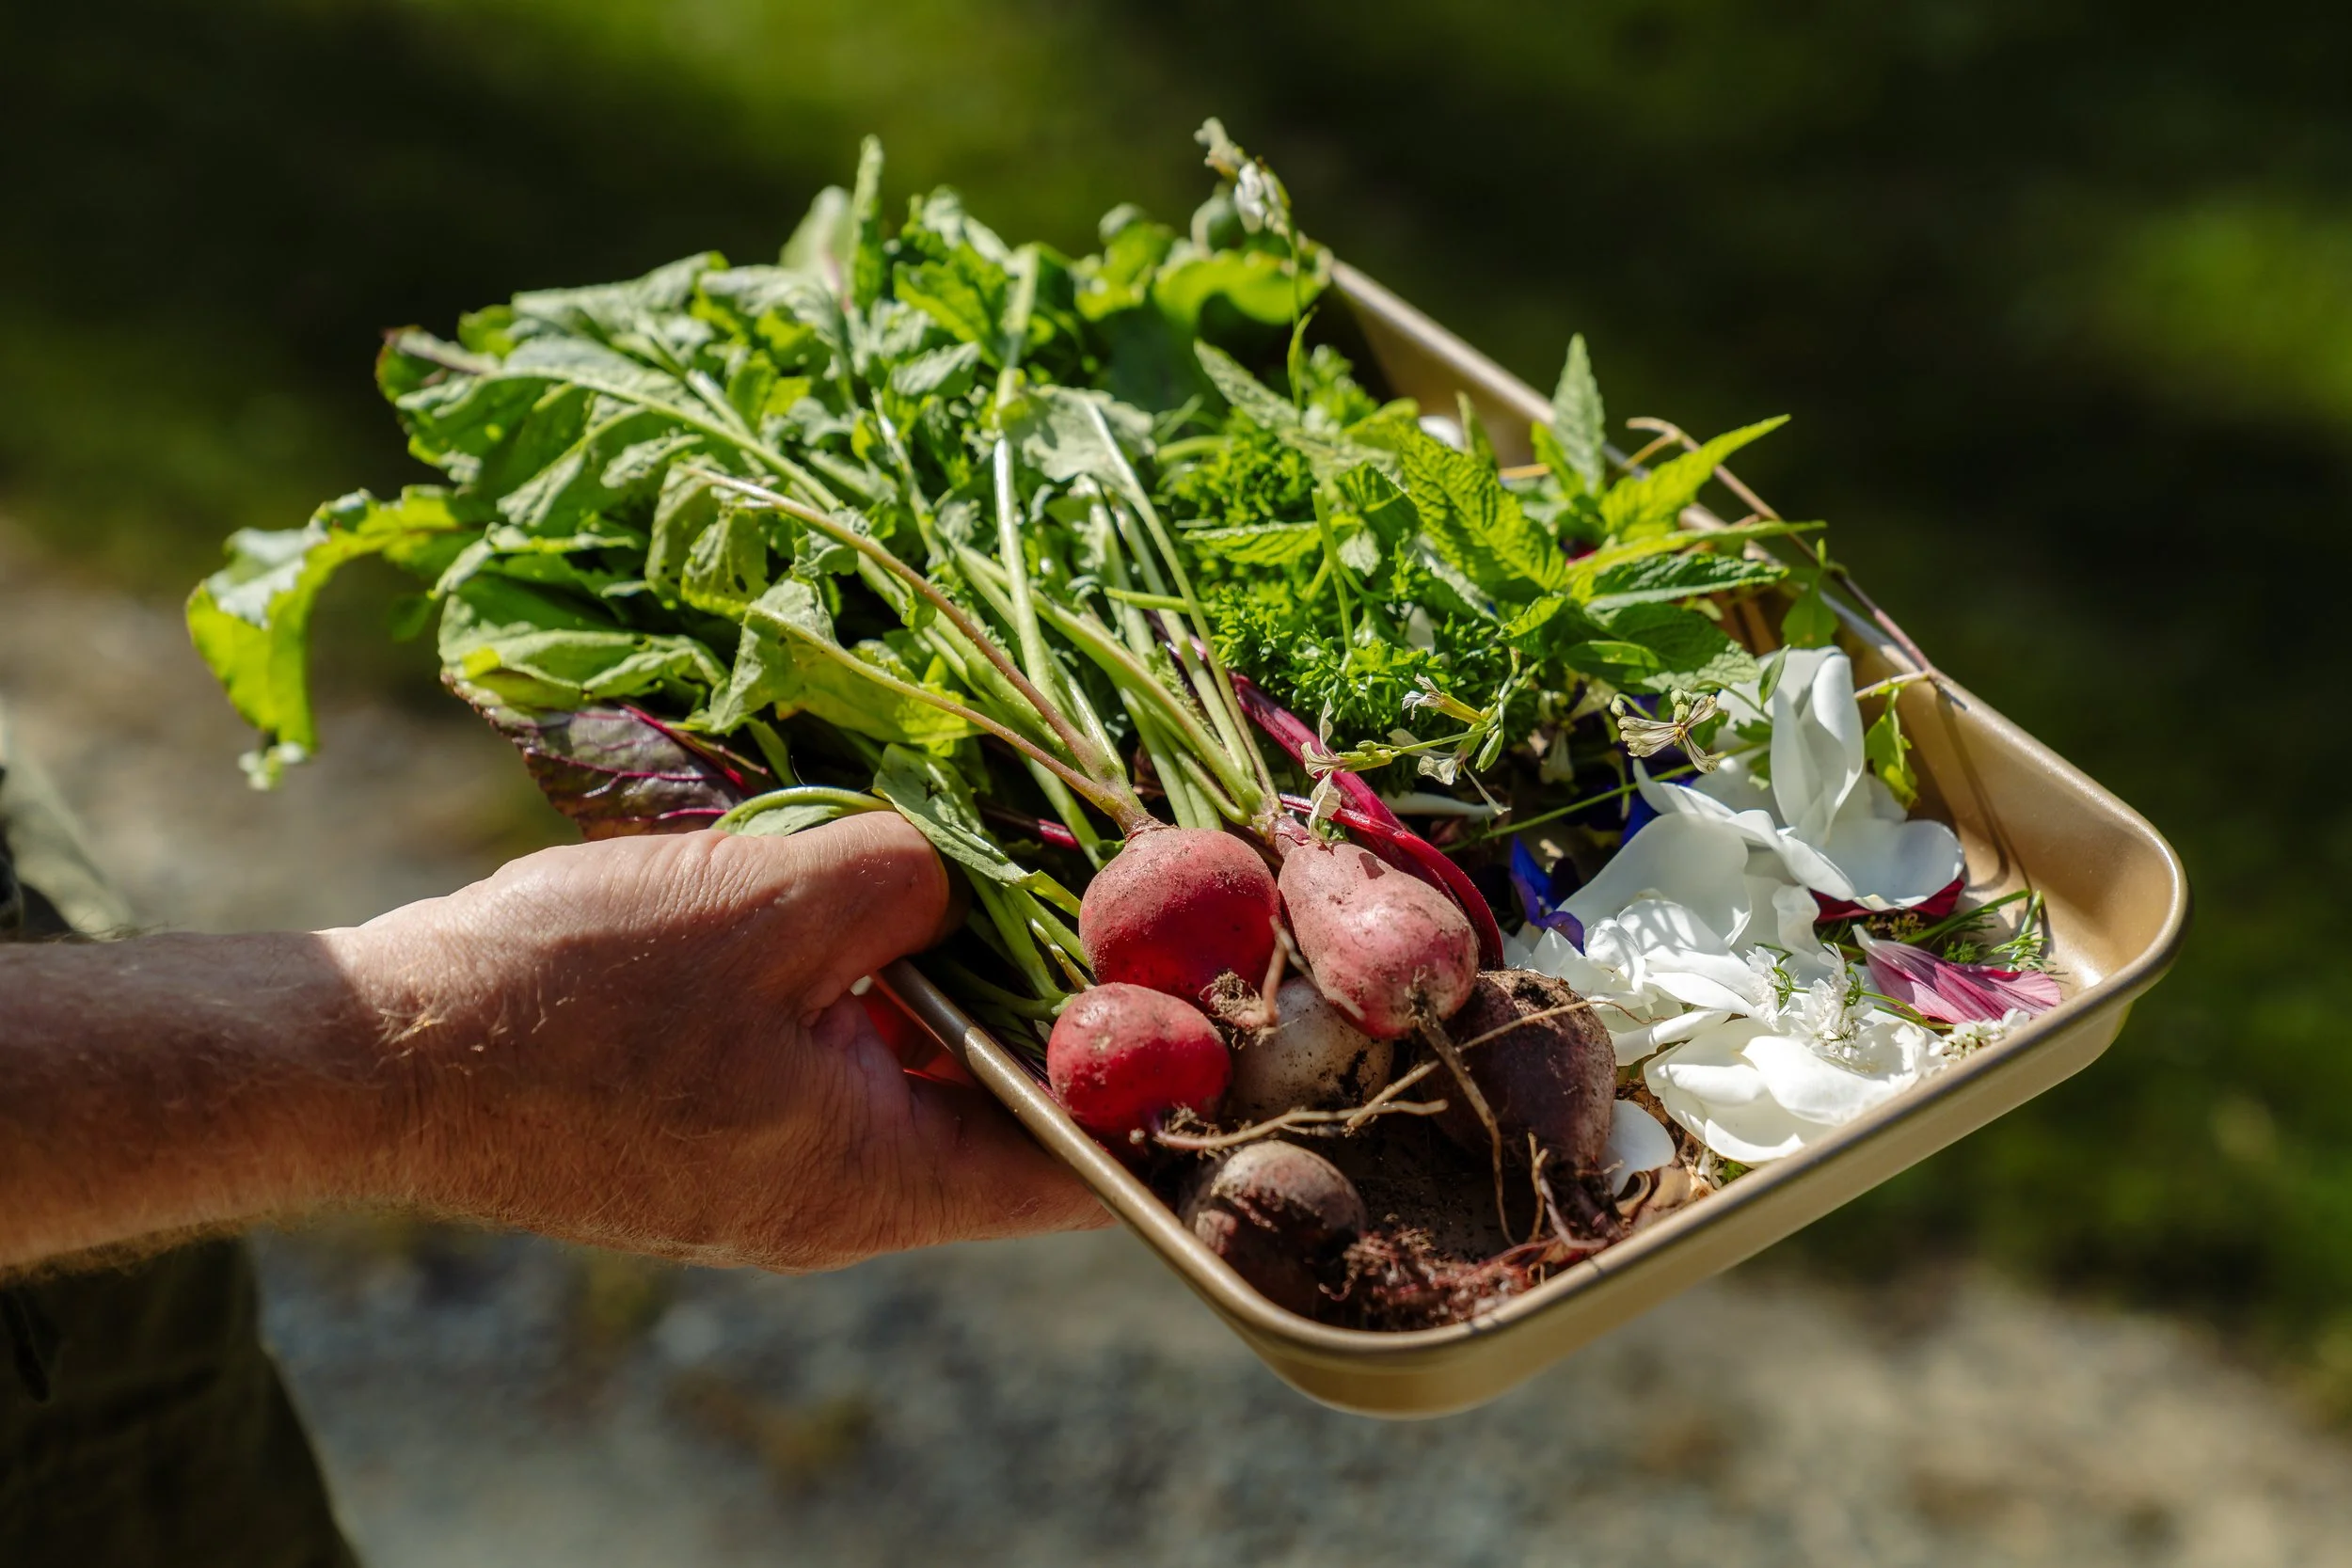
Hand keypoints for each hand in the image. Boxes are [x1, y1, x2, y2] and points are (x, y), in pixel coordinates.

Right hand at [337, 814, 1105, 1269]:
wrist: (384, 1052)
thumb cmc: (573, 994)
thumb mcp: (772, 904)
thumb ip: (905, 885)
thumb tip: (958, 880)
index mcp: (873, 1183)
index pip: (1074, 1168)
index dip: (1154, 1088)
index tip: (1205, 993)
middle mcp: (834, 1198)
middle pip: (996, 1111)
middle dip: (1048, 1002)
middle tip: (1099, 895)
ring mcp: (767, 1167)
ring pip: (909, 1075)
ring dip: (946, 981)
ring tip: (986, 870)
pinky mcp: (709, 1122)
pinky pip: (827, 1054)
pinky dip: (862, 983)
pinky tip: (862, 890)